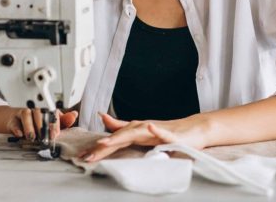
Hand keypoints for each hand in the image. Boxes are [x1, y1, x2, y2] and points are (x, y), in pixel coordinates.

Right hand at [6, 108, 77, 141]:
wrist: (18, 122)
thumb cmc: (38, 122)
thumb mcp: (52, 122)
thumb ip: (63, 121)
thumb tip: (74, 115)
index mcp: (46, 108)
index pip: (52, 112)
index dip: (54, 123)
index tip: (55, 134)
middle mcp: (35, 109)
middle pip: (38, 112)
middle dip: (42, 125)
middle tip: (45, 137)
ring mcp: (23, 113)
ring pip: (26, 114)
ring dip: (29, 126)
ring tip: (32, 137)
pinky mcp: (12, 120)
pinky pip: (13, 122)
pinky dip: (17, 128)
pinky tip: (20, 134)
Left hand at [79, 113, 209, 162]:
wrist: (192, 129)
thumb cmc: (166, 131)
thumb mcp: (141, 132)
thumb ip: (122, 126)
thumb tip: (103, 118)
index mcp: (134, 130)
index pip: (113, 140)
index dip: (98, 149)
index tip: (83, 157)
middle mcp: (142, 128)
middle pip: (119, 137)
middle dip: (103, 147)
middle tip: (88, 156)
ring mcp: (155, 130)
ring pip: (136, 132)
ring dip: (120, 136)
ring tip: (106, 142)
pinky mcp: (171, 134)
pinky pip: (163, 133)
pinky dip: (156, 131)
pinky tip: (150, 127)